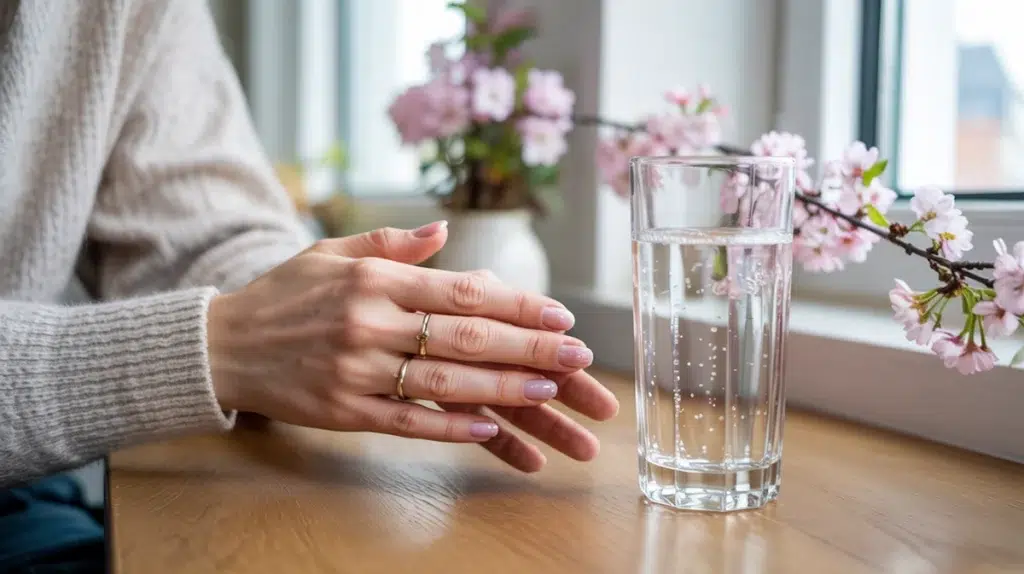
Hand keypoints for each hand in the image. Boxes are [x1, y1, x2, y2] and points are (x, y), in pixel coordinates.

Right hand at [207, 221, 618, 469]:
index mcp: (373, 281)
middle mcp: (368, 323)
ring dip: (501, 390)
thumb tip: (445, 230)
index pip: (461, 293)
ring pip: (443, 384)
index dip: (516, 307)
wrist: (221, 346)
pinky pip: (406, 422)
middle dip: (528, 350)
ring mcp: (356, 371)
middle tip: (577, 358)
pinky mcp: (342, 412)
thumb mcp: (330, 252)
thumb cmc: (285, 295)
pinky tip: (489, 431)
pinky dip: (449, 428)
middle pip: (464, 339)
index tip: (560, 317)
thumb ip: (391, 243)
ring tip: (548, 393)